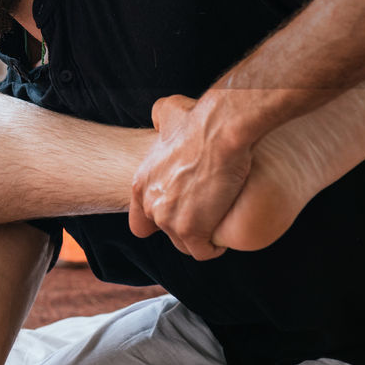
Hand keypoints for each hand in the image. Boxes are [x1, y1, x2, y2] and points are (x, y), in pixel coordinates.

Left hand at [129, 94, 251, 260]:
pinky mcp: (192, 231)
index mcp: (142, 184)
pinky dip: (215, 248)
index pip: (141, 222)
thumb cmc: (198, 119)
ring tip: (217, 224)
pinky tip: (224, 237)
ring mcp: (170, 221)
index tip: (181, 214)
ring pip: (186, 245)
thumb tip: (158, 118)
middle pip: (167, 233)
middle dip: (186, 228)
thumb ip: (159, 117)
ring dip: (201, 239)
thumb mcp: (169, 112)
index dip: (161, 221)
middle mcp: (152, 205)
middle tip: (207, 214)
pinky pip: (203, 252)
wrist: (219, 130)